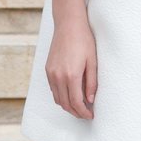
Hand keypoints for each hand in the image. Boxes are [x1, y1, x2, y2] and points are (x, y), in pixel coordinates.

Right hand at [46, 0, 96, 117]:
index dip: (83, 112)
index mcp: (71, 75)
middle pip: (65, 104)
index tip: (91, 115)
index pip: (76, 102)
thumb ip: (92, 82)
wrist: (68, 24)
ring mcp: (51, 73)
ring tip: (80, 106)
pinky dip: (61, 96)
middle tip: (86, 114)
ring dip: (68, 106)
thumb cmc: (84, 40)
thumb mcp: (92, 61)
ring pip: (58, 99)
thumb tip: (90, 100)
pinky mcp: (47, 69)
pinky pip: (53, 90)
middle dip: (76, 112)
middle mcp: (58, 77)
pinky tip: (70, 94)